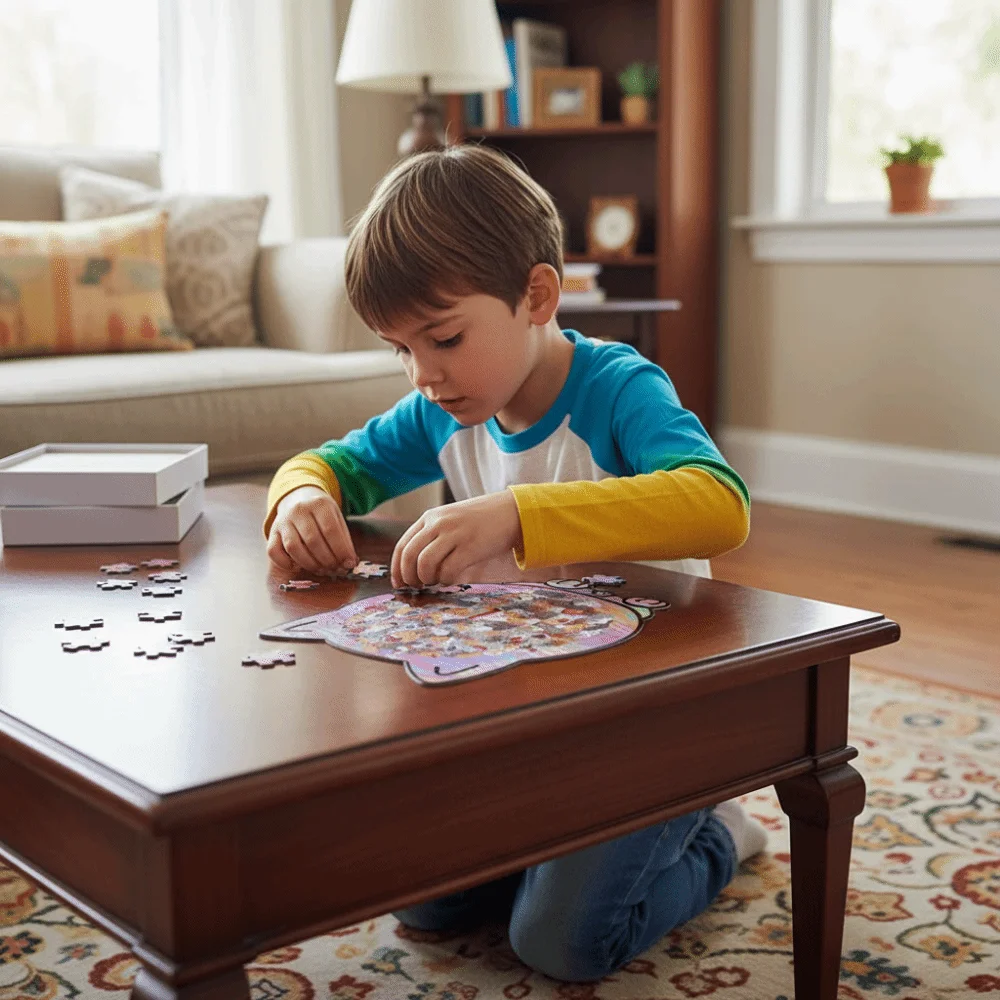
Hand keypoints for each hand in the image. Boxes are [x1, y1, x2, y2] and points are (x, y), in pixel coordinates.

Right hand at [267, 485, 357, 574]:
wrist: (298, 498)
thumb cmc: (321, 513)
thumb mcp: (336, 518)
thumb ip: (343, 539)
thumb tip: (349, 563)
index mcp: (320, 504)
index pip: (331, 530)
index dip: (341, 550)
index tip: (349, 564)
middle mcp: (299, 510)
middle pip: (313, 540)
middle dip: (327, 560)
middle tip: (336, 570)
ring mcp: (283, 521)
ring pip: (293, 547)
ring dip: (310, 564)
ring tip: (322, 570)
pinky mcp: (272, 532)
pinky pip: (273, 551)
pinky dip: (286, 563)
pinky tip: (299, 566)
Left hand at [391, 491, 522, 587]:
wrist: (513, 511)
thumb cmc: (482, 521)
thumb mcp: (452, 520)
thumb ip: (433, 536)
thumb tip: (414, 568)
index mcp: (430, 516)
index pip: (402, 545)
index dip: (397, 568)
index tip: (399, 583)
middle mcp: (439, 523)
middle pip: (409, 556)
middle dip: (409, 577)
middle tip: (417, 586)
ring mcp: (454, 534)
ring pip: (425, 564)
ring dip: (427, 579)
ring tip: (436, 581)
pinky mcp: (470, 547)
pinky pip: (448, 571)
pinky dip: (446, 580)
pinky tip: (451, 579)